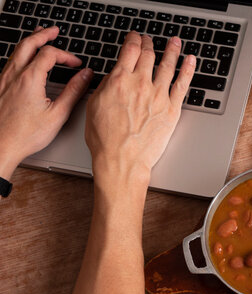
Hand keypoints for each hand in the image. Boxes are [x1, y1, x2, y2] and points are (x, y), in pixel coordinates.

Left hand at [0, 26, 91, 179]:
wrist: (1, 146)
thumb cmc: (26, 135)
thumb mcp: (58, 114)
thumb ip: (74, 91)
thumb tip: (86, 76)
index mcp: (30, 79)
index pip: (49, 54)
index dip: (66, 55)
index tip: (77, 64)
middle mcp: (14, 75)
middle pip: (28, 44)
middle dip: (43, 35)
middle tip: (54, 31)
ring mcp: (3, 80)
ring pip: (16, 51)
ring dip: (30, 42)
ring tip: (39, 37)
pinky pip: (9, 62)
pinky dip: (20, 54)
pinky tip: (23, 60)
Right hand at [85, 31, 194, 190]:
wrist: (123, 160)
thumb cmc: (106, 140)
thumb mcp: (94, 106)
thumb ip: (106, 86)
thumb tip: (114, 75)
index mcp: (119, 81)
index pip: (130, 50)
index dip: (134, 39)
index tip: (135, 36)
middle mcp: (140, 84)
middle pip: (148, 55)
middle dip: (149, 43)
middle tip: (150, 39)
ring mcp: (158, 96)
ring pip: (168, 65)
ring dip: (172, 50)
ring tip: (174, 41)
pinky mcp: (172, 109)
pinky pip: (183, 84)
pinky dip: (188, 69)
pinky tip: (191, 60)